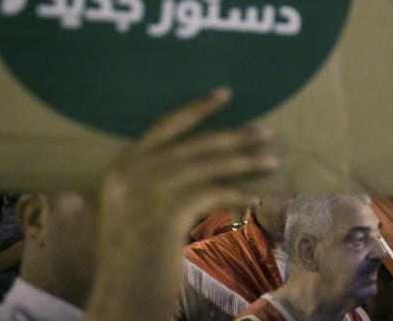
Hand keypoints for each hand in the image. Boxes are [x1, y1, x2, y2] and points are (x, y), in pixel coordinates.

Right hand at [85, 89, 278, 320]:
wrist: (121, 298)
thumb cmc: (132, 259)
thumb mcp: (132, 212)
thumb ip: (153, 181)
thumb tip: (199, 159)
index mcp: (120, 169)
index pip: (164, 125)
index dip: (197, 108)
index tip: (226, 94)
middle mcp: (130, 174)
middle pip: (195, 144)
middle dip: (236, 136)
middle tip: (267, 132)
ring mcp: (147, 192)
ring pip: (209, 166)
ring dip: (246, 163)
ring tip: (272, 161)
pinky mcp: (168, 213)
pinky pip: (214, 194)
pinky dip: (237, 196)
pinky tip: (256, 200)